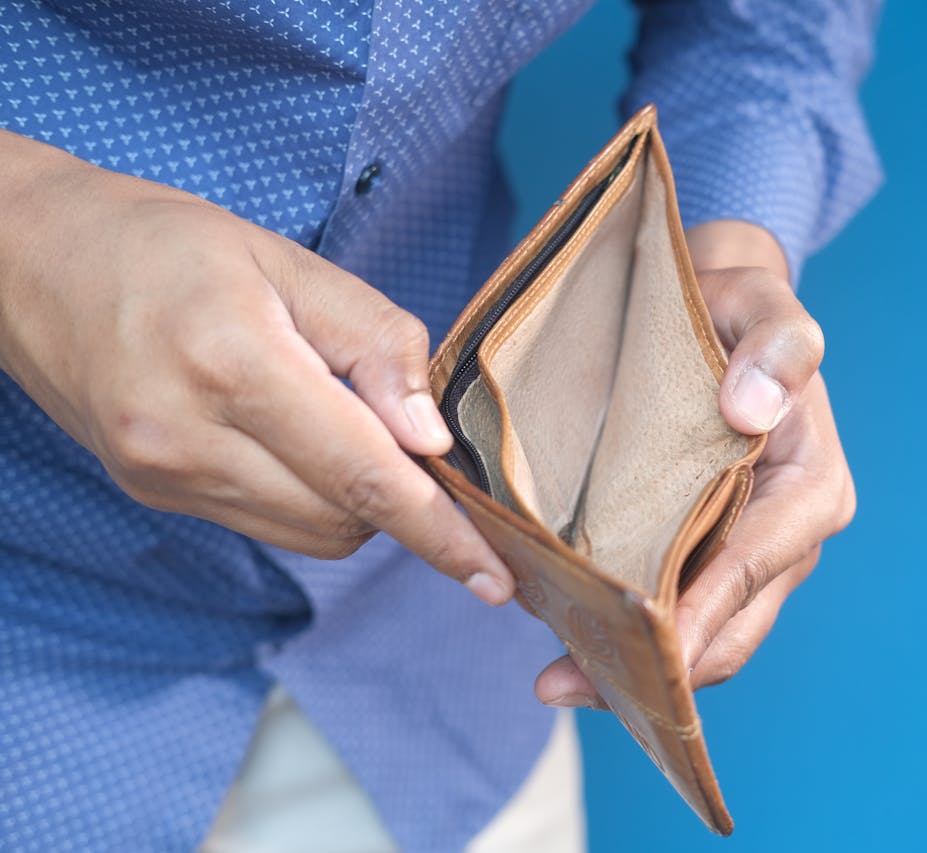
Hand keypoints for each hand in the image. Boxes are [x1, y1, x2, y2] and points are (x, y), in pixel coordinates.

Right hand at [0, 131, 514, 605]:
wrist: (28, 262)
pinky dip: (310, 497)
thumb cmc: (167, 246)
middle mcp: (188, 439)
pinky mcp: (154, 494)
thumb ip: (374, 345)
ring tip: (340, 421)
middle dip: (401, 497)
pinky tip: (296, 438)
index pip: (362, 476)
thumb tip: (431, 438)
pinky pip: (269, 523)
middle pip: (345, 517)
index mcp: (232, 363)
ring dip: (357, 500)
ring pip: (312, 532)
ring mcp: (164, 478)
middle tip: (414, 438)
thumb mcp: (288, 262)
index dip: (439, 533)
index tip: (494, 577)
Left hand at [535, 220, 854, 706]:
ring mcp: (748, 552)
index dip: (699, 618)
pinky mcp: (707, 552)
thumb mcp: (765, 305)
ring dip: (637, 669)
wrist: (715, 310)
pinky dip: (633, 638)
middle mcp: (787, 535)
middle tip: (565, 683)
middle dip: (658, 670)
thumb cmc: (737, 308)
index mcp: (811, 488)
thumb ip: (777, 347)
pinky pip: (679, 611)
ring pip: (703, 635)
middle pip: (729, 626)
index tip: (641, 652)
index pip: (752, 567)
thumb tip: (752, 409)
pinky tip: (571, 645)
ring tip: (556, 681)